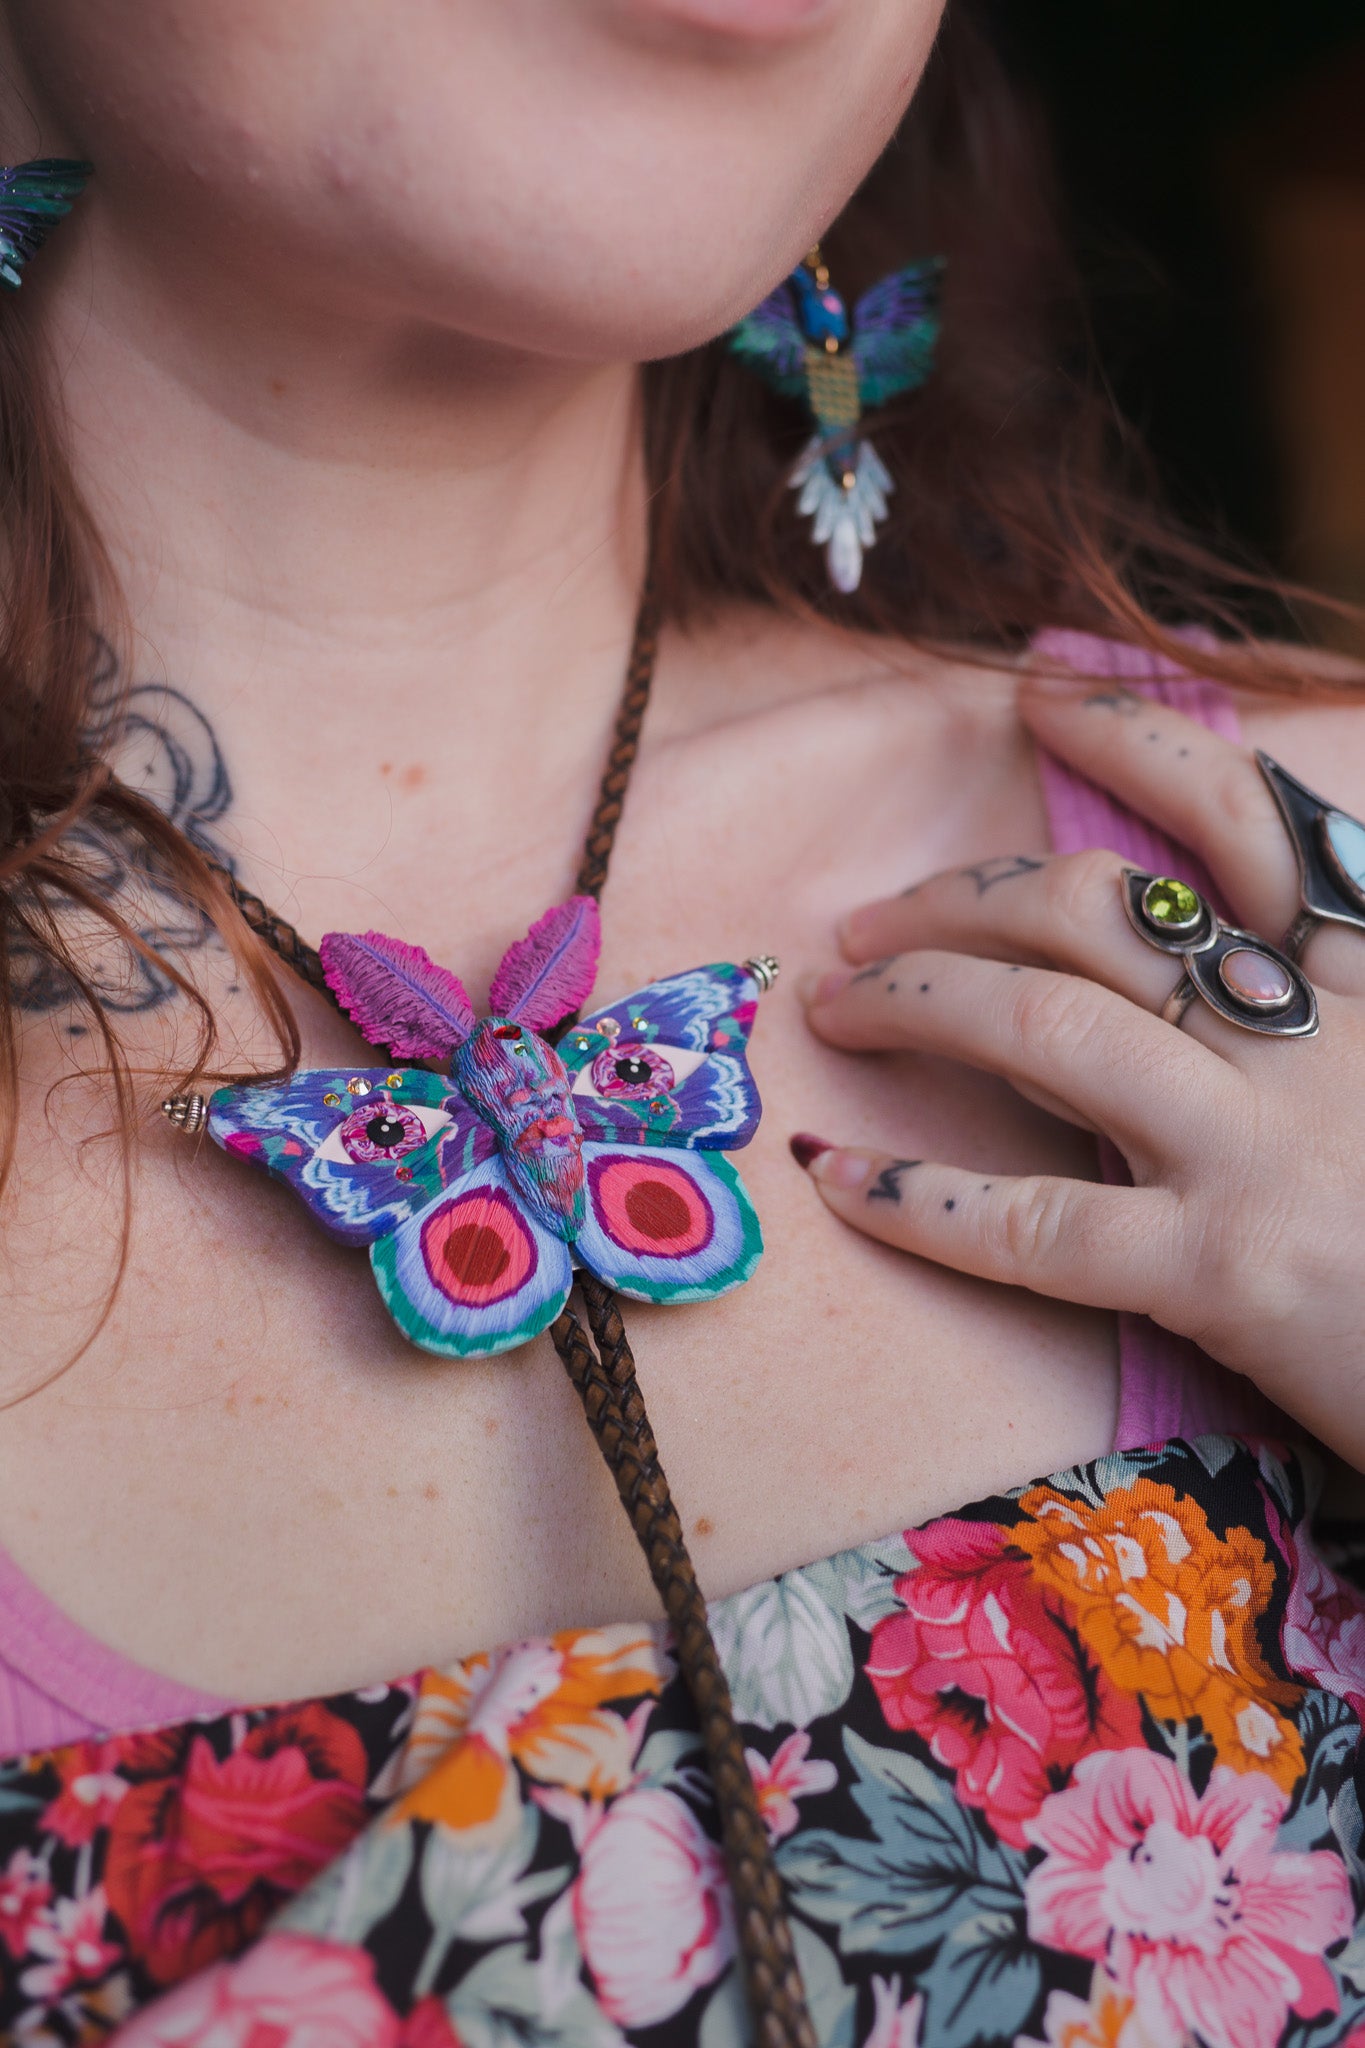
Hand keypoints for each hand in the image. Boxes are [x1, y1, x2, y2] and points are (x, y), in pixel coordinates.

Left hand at [795, 669, 1364, 1466]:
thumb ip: (1338, 985)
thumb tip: (1222, 949)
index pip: (1243, 812)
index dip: (1132, 735)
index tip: (1041, 696)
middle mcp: (1313, 1037)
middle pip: (1098, 913)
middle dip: (957, 899)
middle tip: (864, 921)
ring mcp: (1263, 1149)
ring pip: (1045, 1030)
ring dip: (912, 1002)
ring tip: (831, 1006)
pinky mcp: (1223, 1272)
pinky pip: (1031, 1223)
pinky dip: (918, 1198)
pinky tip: (839, 1179)